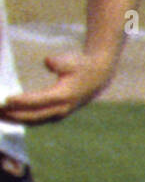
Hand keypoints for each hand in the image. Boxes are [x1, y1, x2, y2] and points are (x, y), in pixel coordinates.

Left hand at [0, 48, 116, 123]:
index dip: (22, 101)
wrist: (98, 77)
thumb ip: (59, 62)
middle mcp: (61, 108)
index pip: (39, 101)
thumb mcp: (72, 60)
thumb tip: (48, 61)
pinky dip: (21, 119)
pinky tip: (9, 116)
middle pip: (33, 116)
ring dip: (15, 119)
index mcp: (65, 95)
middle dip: (13, 115)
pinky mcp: (55, 115)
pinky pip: (36, 120)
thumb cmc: (82, 66)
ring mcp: (58, 114)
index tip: (6, 100)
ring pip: (33, 121)